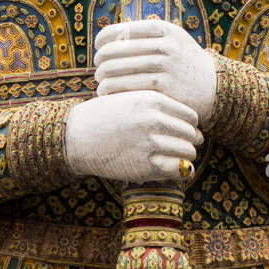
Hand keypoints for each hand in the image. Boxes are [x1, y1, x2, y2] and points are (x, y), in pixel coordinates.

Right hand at [64, 90, 202, 182]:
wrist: (76, 136)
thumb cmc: (103, 116)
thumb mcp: (130, 97)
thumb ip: (157, 103)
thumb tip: (187, 119)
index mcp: (153, 100)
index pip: (190, 115)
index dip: (191, 126)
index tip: (187, 132)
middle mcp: (154, 120)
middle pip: (191, 134)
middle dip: (191, 142)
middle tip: (187, 147)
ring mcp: (151, 143)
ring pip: (188, 152)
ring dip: (188, 157)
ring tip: (182, 159)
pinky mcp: (146, 166)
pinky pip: (178, 169)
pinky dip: (183, 171)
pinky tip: (182, 171)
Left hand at [93, 19, 216, 123]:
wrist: (213, 87)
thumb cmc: (183, 62)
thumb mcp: (172, 39)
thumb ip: (146, 35)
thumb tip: (108, 37)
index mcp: (163, 29)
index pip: (121, 30)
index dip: (103, 39)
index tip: (98, 47)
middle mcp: (165, 45)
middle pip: (115, 51)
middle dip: (101, 61)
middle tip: (97, 69)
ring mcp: (165, 66)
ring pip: (118, 71)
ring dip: (102, 79)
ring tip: (100, 83)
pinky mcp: (164, 88)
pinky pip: (128, 88)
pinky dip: (112, 91)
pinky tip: (107, 94)